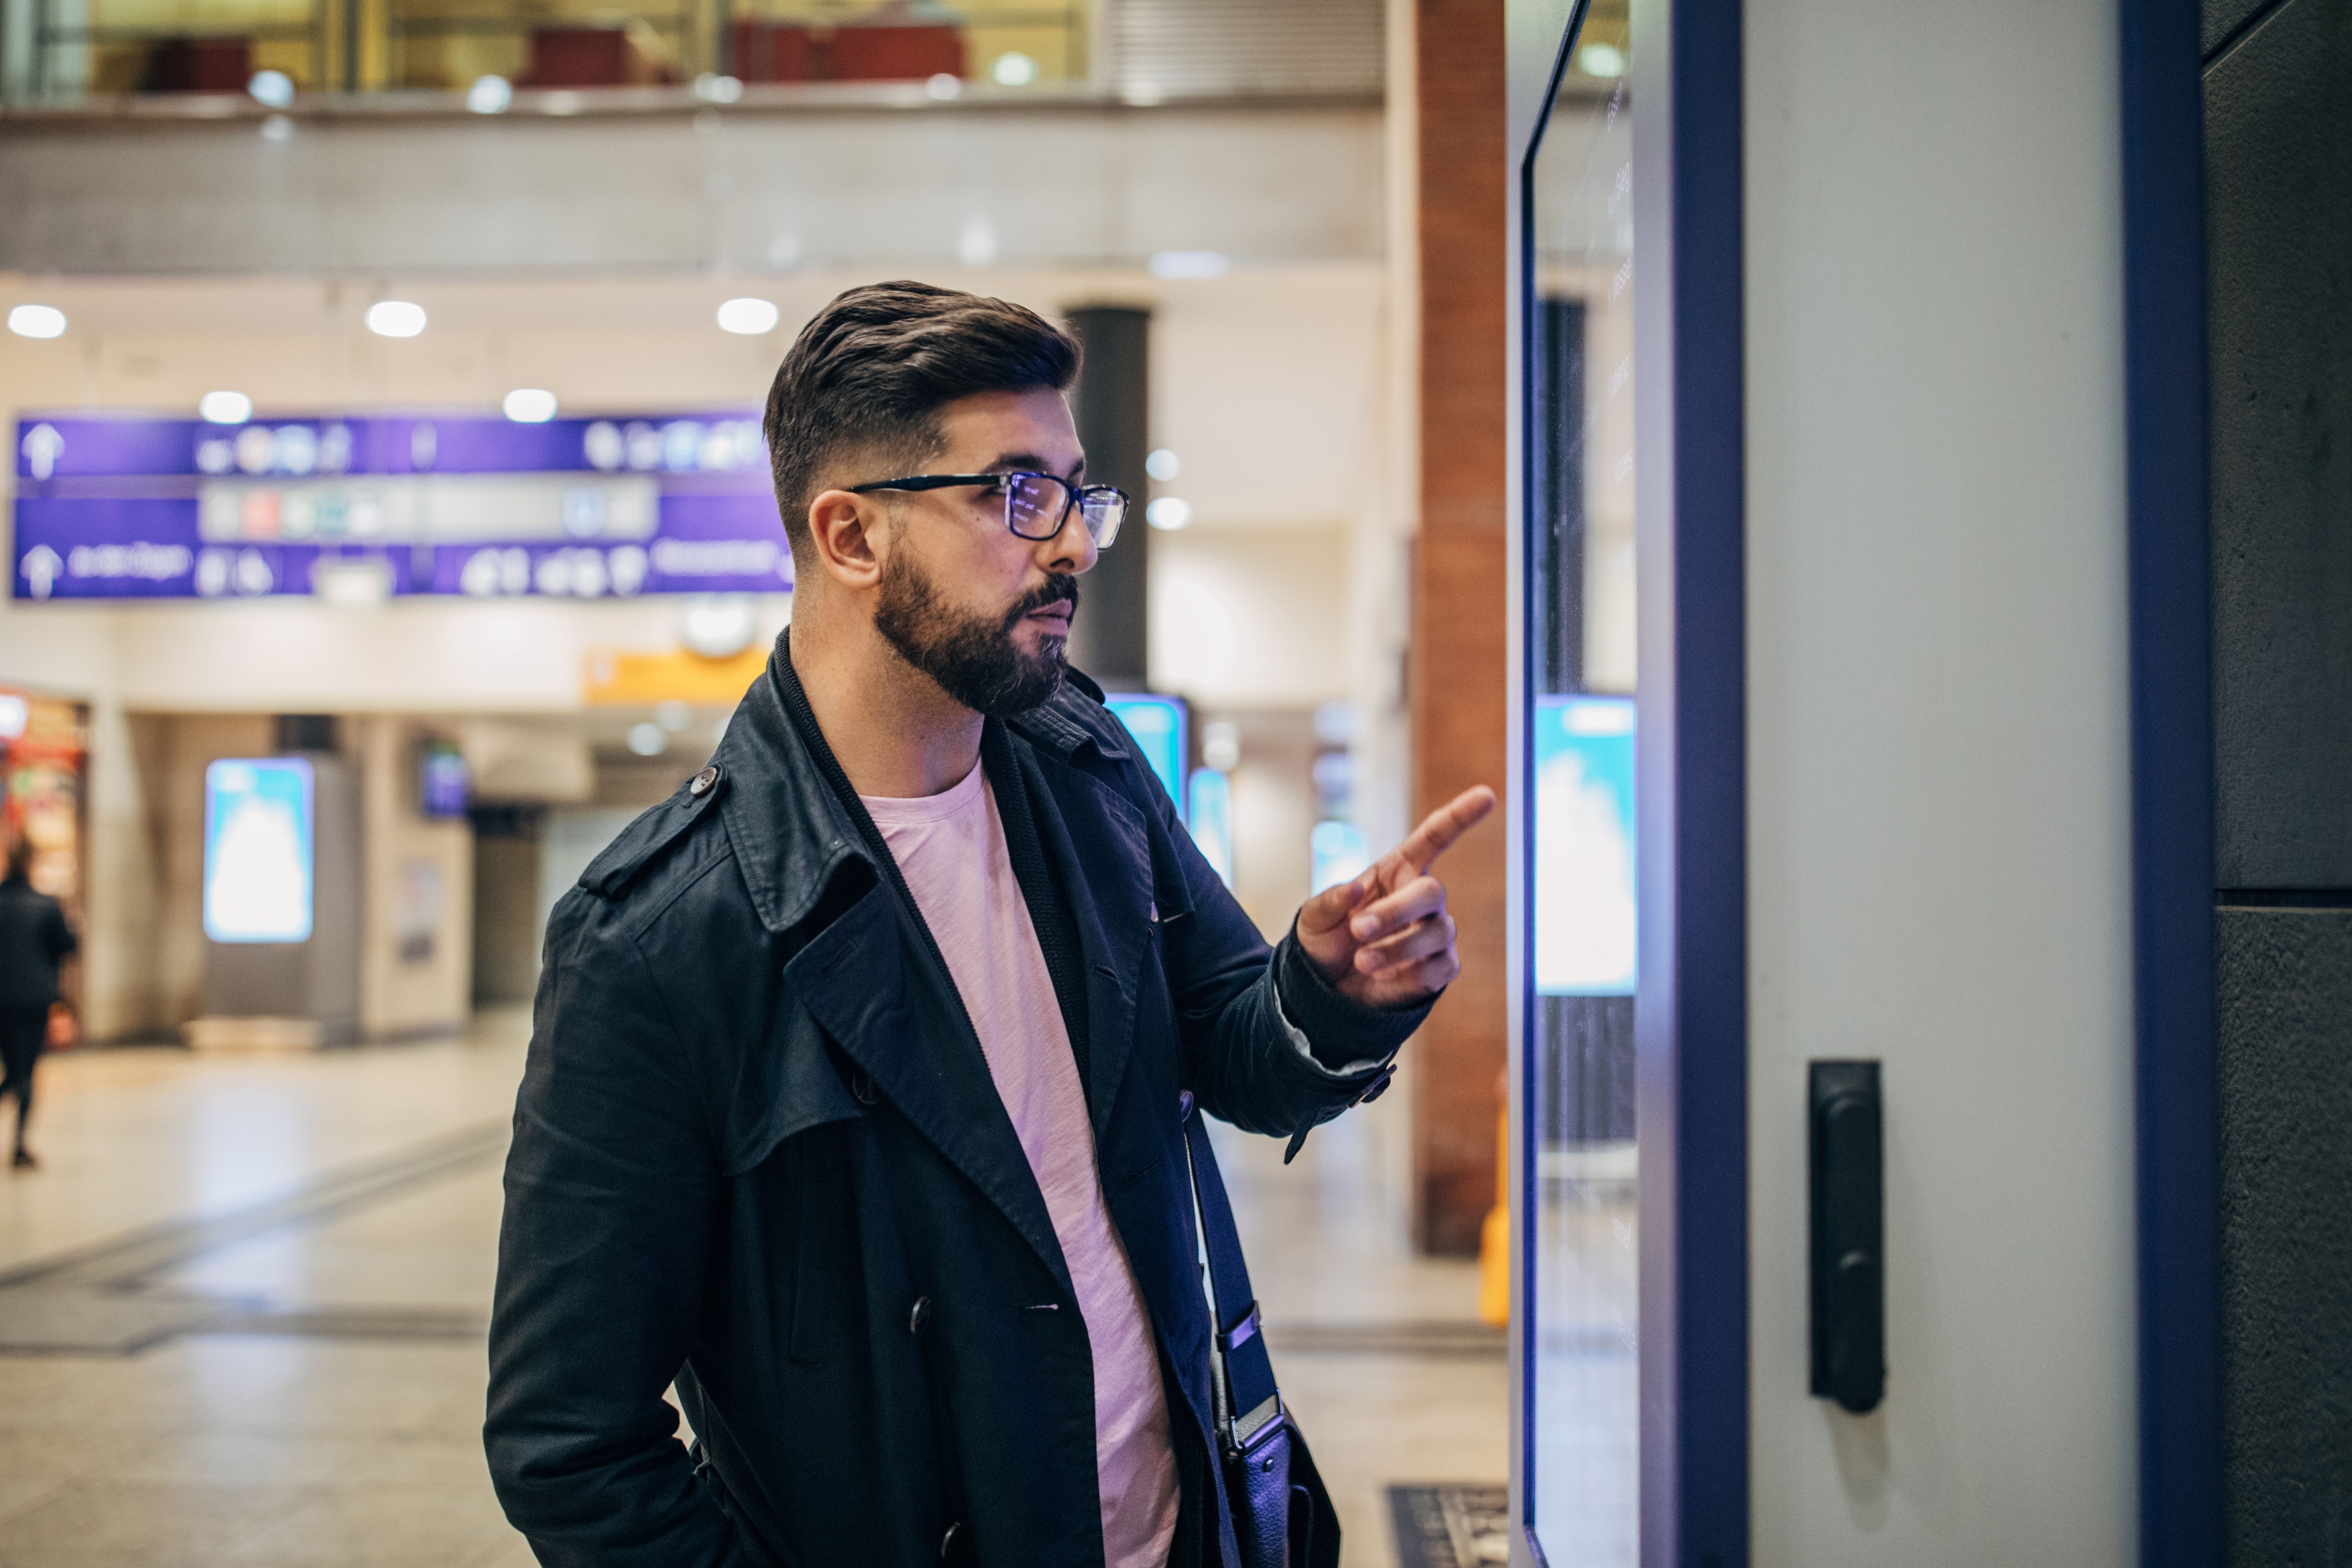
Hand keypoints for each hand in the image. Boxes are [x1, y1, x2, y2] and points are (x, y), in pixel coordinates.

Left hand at [1294, 786, 1496, 1008]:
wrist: (1328, 988)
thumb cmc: (1326, 941)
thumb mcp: (1313, 917)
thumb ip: (1330, 901)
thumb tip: (1355, 890)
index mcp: (1397, 870)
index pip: (1435, 837)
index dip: (1460, 817)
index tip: (1487, 795)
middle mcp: (1422, 898)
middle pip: (1431, 892)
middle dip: (1396, 911)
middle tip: (1358, 930)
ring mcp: (1435, 932)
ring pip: (1436, 933)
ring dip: (1396, 947)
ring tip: (1361, 960)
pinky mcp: (1439, 968)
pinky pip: (1440, 968)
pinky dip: (1409, 974)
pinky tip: (1381, 978)